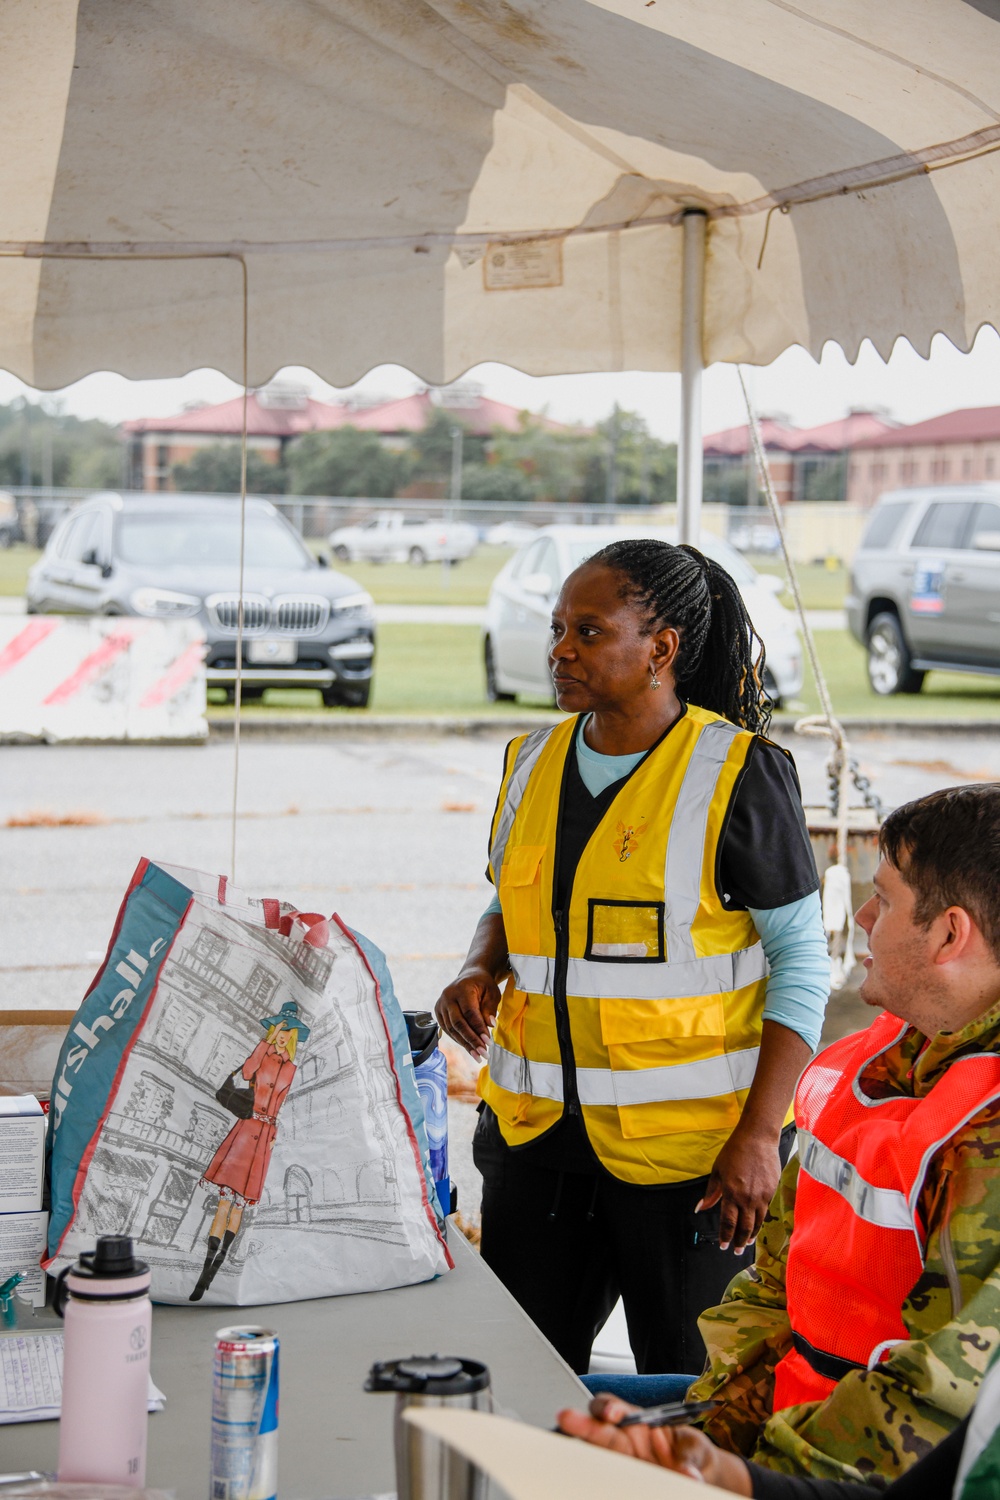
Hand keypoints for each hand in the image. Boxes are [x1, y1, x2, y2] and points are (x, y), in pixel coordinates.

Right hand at [434, 969, 499, 1059]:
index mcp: (461, 989)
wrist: (470, 976)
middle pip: (458, 1023)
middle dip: (471, 1040)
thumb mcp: (492, 992)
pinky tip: (470, 1048)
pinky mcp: (438, 1012)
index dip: (478, 1028)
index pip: (469, 1012)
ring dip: (465, 1044)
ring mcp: (441, 1005)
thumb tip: (490, 1026)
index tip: (488, 1041)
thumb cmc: (483, 985)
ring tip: (478, 1055)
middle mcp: (447, 997)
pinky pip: (448, 1030)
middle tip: (483, 1053)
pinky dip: (459, 1040)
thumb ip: (490, 1008)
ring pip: (452, 1029)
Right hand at [556, 1396, 751, 1493]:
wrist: (697, 1479)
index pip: (615, 1409)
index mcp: (639, 1423)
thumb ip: (690, 1455)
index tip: (613, 1415)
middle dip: (580, 1423)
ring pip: (595, 1456)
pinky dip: (601, 1484)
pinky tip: (597, 1486)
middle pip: (596, 1430)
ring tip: (575, 1461)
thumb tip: (688, 1472)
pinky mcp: (622, 1483)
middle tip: (566, 1418)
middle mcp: (624, 1442)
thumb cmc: (693, 1455)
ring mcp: (621, 1464)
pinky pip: (606, 1483)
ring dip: (584, 1455)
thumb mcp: (697, 1449)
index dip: (608, 1408)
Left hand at [696, 1122, 780, 1251]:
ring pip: (757, 1223)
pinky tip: (756, 1225)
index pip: (728, 1222)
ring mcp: (761, 1196)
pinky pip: (765, 1212)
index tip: (723, 1246)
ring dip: (751, 1235)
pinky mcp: (772, 1191)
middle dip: (739, 1242)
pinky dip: (760, 1222)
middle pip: (744, 1228)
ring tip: (746, 1243)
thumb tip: (701, 1207)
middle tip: (736, 1251)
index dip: (725, 1236)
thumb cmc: (735, 1151)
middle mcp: (747, 1198)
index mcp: (731, 1192)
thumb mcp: (717, 1171)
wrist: (758, 1138)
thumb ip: (711, 1192)